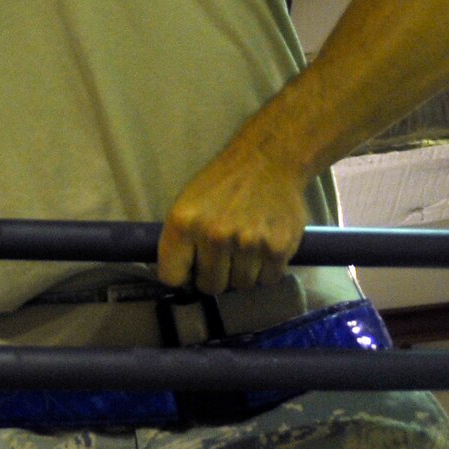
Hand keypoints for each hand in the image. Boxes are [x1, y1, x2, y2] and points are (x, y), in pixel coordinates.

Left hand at [156, 145, 309, 293]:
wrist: (268, 161)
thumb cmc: (222, 183)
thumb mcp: (187, 203)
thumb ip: (180, 241)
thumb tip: (181, 279)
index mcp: (183, 224)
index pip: (172, 277)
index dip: (183, 277)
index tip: (192, 271)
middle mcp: (214, 236)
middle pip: (210, 286)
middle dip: (215, 276)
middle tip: (224, 258)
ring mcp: (247, 243)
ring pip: (241, 285)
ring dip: (243, 273)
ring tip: (246, 248)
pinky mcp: (277, 248)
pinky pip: (268, 280)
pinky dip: (267, 270)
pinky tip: (264, 248)